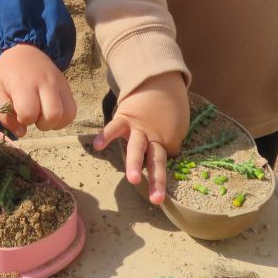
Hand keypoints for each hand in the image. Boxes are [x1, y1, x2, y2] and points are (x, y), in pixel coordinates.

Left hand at [0, 44, 75, 136]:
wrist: (23, 51)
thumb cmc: (7, 75)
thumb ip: (5, 116)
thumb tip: (22, 133)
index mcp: (24, 84)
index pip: (29, 112)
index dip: (23, 119)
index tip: (18, 114)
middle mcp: (45, 83)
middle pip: (53, 115)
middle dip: (42, 124)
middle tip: (33, 117)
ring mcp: (59, 85)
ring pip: (67, 114)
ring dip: (54, 123)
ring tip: (43, 116)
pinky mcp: (67, 88)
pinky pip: (73, 110)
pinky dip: (63, 118)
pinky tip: (51, 114)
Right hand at [92, 72, 188, 204]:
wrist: (160, 79)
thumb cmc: (171, 105)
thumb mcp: (179, 124)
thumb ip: (172, 140)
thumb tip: (166, 153)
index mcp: (170, 140)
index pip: (168, 160)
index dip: (166, 170)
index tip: (164, 183)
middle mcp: (154, 138)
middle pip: (156, 161)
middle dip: (156, 180)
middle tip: (157, 198)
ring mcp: (139, 129)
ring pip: (137, 148)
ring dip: (134, 164)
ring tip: (131, 179)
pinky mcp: (125, 118)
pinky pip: (114, 128)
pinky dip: (106, 136)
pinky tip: (97, 146)